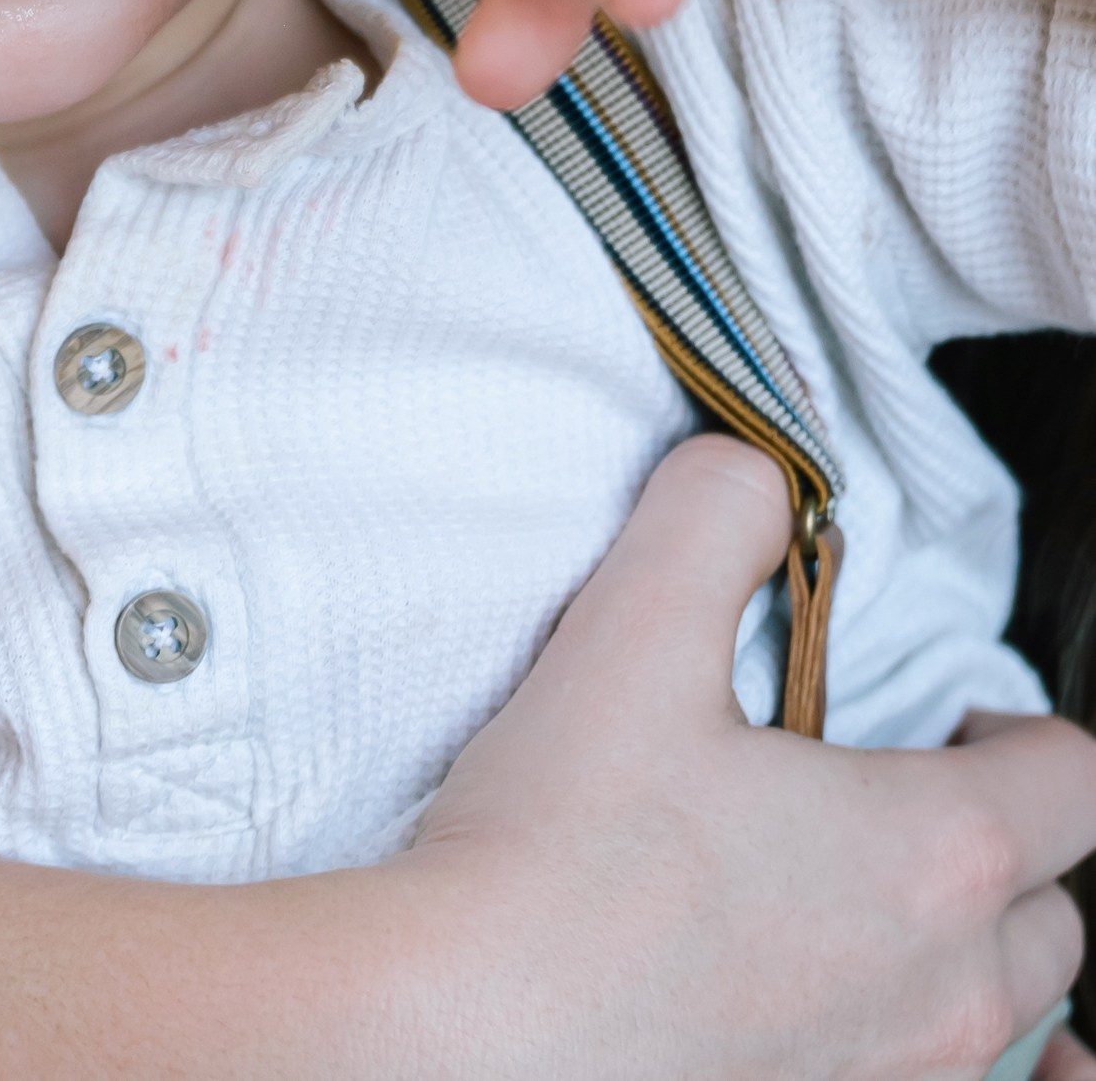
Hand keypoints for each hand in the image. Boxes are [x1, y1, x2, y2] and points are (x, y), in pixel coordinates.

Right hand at [410, 436, 1095, 1080]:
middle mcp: (947, 995)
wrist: (465, 1043)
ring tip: (882, 919)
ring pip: (1007, 1025)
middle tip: (901, 807)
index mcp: (930, 854)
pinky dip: (962, 1074)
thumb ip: (712, 516)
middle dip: (1004, 848)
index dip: (1025, 733)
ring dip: (971, 962)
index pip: (1074, 779)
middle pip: (1053, 915)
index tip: (952, 720)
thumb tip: (755, 479)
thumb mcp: (628, 635)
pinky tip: (903, 1044)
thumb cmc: (554, 861)